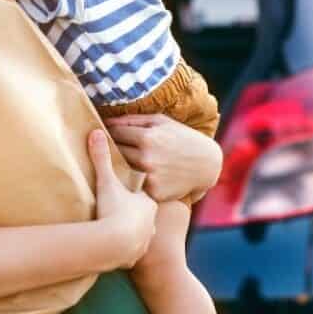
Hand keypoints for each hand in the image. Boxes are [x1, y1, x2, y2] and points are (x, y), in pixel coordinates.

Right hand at [88, 129, 156, 269]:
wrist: (114, 246)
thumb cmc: (113, 211)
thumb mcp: (106, 181)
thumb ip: (102, 158)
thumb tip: (96, 132)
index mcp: (148, 201)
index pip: (144, 194)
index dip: (133, 192)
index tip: (124, 191)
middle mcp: (152, 221)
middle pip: (145, 214)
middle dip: (135, 212)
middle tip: (121, 209)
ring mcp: (146, 240)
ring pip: (142, 233)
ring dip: (132, 231)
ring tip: (119, 228)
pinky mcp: (136, 257)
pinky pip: (133, 250)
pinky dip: (127, 248)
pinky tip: (118, 246)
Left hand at [103, 114, 222, 201]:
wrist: (207, 164)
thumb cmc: (181, 137)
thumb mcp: (160, 121)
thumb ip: (132, 120)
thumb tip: (106, 122)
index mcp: (147, 137)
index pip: (114, 133)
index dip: (108, 131)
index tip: (105, 132)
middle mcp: (146, 159)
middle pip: (115, 151)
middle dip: (112, 147)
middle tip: (108, 145)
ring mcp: (150, 178)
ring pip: (122, 169)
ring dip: (120, 164)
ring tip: (123, 159)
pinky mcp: (154, 193)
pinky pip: (135, 185)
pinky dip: (134, 180)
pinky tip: (138, 175)